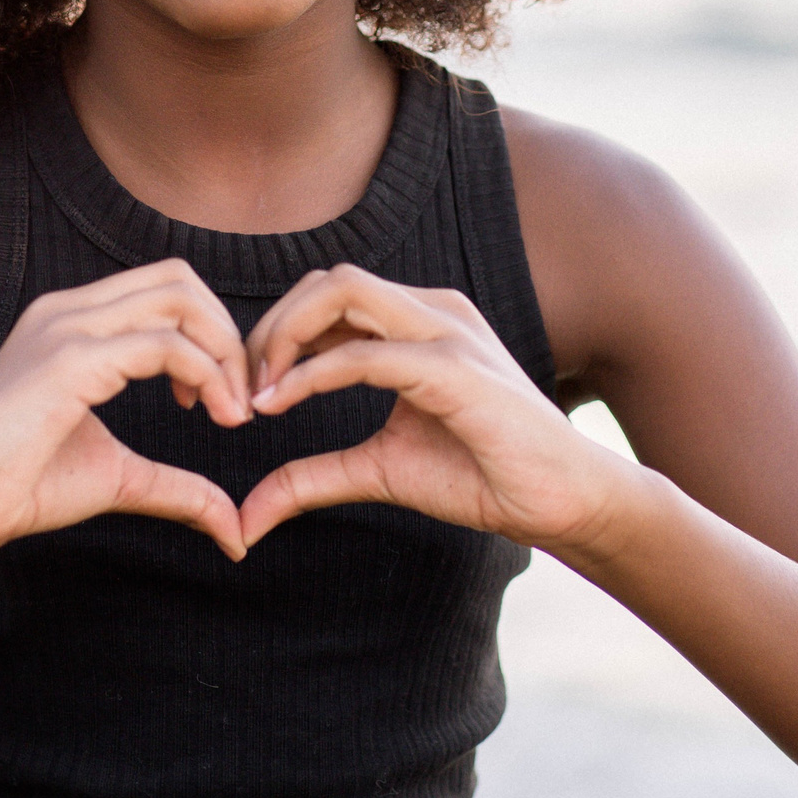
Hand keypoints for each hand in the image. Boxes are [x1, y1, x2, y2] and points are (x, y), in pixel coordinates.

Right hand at [0, 259, 253, 570]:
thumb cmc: (23, 485)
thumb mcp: (120, 477)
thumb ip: (179, 488)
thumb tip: (235, 533)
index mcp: (73, 321)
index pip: (166, 287)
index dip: (209, 333)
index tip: (217, 399)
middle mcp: (69, 311)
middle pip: (180, 279)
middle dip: (226, 334)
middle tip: (236, 400)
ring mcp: (67, 328)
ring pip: (179, 299)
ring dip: (224, 351)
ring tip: (230, 412)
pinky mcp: (70, 360)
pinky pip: (164, 344)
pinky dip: (207, 374)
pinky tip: (212, 416)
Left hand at [238, 264, 637, 551]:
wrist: (557, 501)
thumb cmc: (480, 476)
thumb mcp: (377, 471)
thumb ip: (312, 478)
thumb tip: (247, 516)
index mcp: (418, 322)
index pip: (329, 295)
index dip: (276, 334)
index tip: (245, 391)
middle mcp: (432, 311)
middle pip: (327, 281)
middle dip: (271, 327)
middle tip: (240, 388)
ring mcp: (447, 332)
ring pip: (342, 292)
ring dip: (285, 336)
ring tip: (258, 394)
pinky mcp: (455, 369)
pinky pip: (367, 353)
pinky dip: (313, 374)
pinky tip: (280, 404)